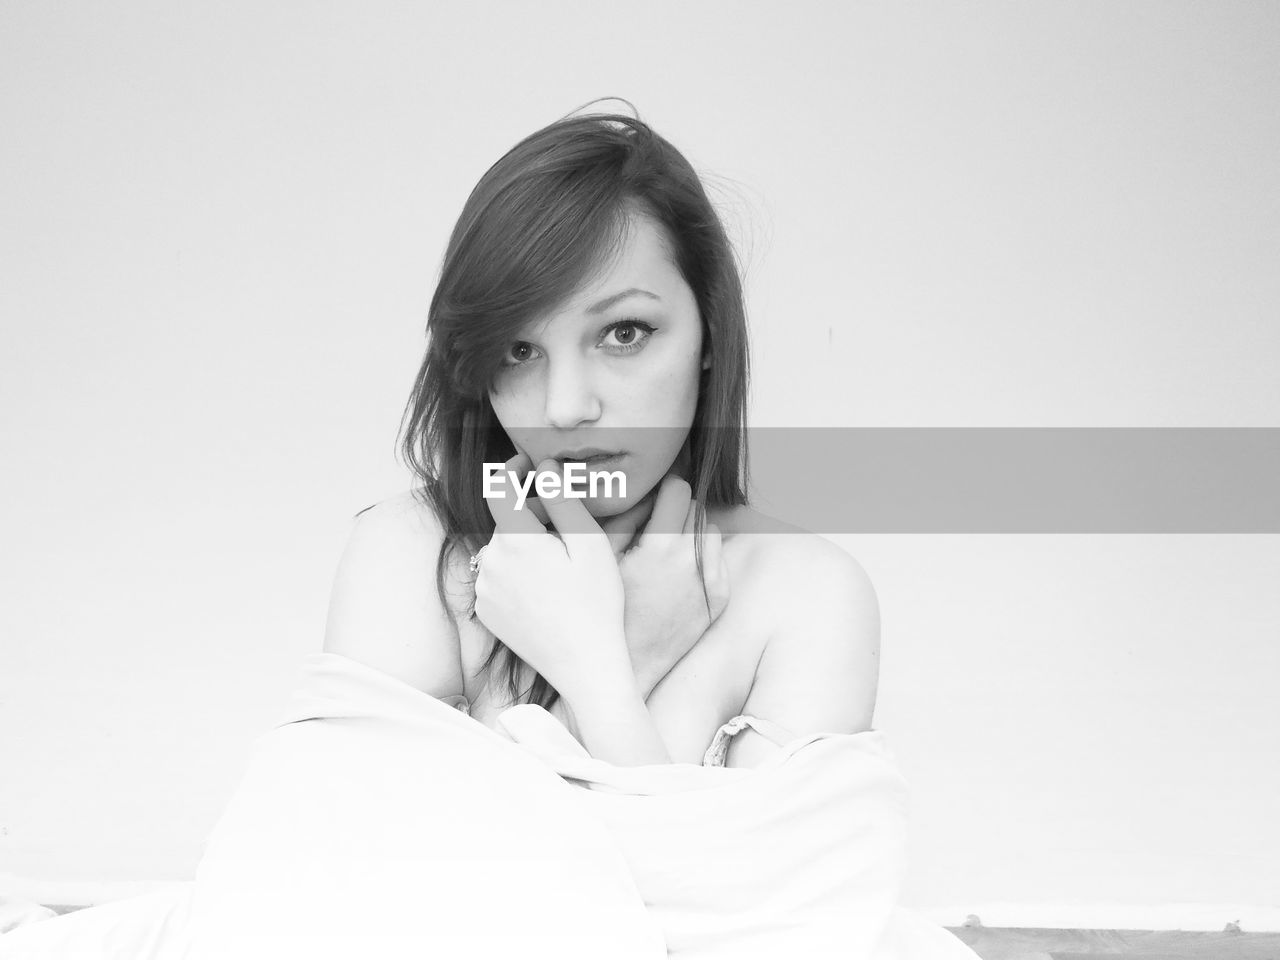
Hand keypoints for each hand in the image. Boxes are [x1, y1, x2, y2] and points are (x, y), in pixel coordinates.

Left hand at [473, 452, 630, 700]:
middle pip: (505, 519)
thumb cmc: (596, 602)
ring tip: (561, 560)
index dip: (513, 468)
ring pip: (502, 548)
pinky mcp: (487, 612)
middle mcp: (491, 561)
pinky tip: (547, 586)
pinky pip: (497, 577)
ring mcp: (485, 590)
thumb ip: (561, 496)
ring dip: (524, 542)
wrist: (585, 665)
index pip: (499, 486)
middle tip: (567, 521)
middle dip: (530, 512)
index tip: (530, 462)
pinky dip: (517, 570)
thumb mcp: (589, 541)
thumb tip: (543, 465)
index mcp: (515, 539)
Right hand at [603, 475, 730, 699]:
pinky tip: (678, 573)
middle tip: (654, 526)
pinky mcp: (720, 599)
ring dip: (691, 533)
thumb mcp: (602, 558)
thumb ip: (623, 516)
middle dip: (676, 510)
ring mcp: (710, 582)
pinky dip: (703, 559)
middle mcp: (692, 562)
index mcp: (661, 548)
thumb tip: (642, 491)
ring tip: (665, 551)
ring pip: (711, 532)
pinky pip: (719, 560)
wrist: (629, 664)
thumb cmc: (606, 610)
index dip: (663, 488)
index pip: (678, 490)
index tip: (654, 496)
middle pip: (695, 508)